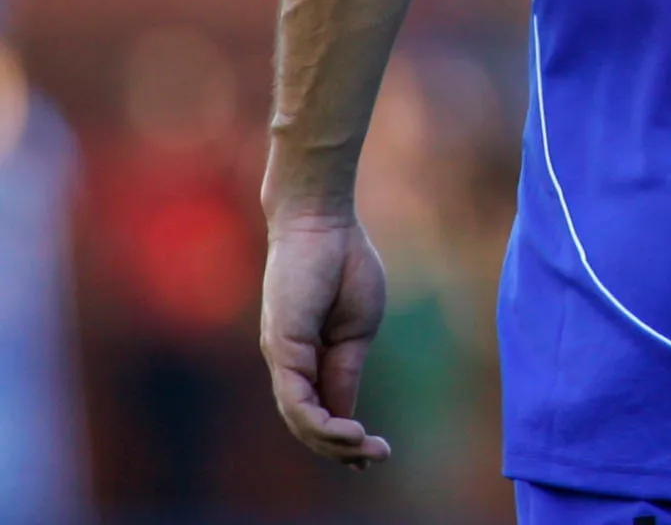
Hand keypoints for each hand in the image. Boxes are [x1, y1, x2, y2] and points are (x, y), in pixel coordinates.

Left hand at [259, 209, 390, 466]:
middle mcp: (289, 363)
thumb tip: (345, 411)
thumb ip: (348, 369)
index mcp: (311, 356)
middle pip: (307, 422)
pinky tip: (346, 431)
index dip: (345, 435)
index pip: (323, 407)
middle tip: (375, 459)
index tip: (374, 454)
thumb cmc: (344, 263)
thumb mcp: (358, 327)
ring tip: (365, 450)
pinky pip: (296, 399)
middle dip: (340, 448)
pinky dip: (319, 422)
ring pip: (299, 418)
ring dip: (332, 442)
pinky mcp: (282, 347)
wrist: (324, 223)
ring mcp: (283, 357)